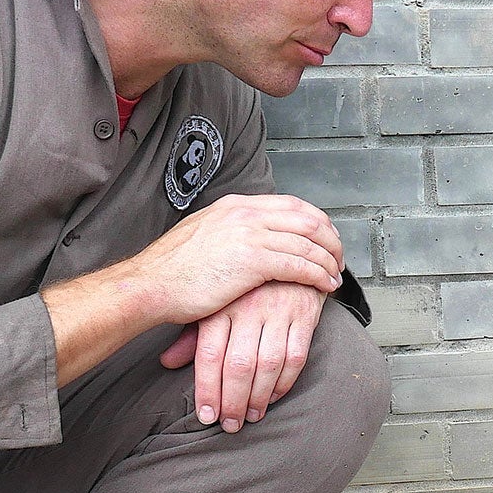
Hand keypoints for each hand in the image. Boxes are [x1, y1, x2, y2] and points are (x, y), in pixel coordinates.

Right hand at [41, 193, 343, 387]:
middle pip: (307, 219)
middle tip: (340, 260)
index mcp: (236, 205)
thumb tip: (252, 240)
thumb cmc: (174, 271)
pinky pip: (300, 265)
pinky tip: (326, 287)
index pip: (292, 205)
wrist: (151, 284)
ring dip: (329, 261)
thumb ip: (232, 232)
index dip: (318, 222)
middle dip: (330, 240)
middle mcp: (246, 213)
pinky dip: (319, 275)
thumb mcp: (206, 236)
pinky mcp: (253, 261)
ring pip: (308, 242)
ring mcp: (250, 234)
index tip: (327, 240)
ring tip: (337, 277)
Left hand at [160, 280, 327, 430]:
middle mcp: (248, 307)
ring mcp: (278, 310)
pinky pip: (295, 357)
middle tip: (230, 424)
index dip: (208, 389)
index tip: (207, 416)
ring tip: (252, 416)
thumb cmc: (245, 287)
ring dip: (260, 397)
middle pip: (239, 365)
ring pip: (268, 365)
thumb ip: (192, 336)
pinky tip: (274, 396)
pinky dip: (285, 382)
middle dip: (234, 401)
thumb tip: (167, 362)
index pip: (210, 355)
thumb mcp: (214, 305)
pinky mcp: (305, 315)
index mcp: (221, 306)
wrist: (286, 254)